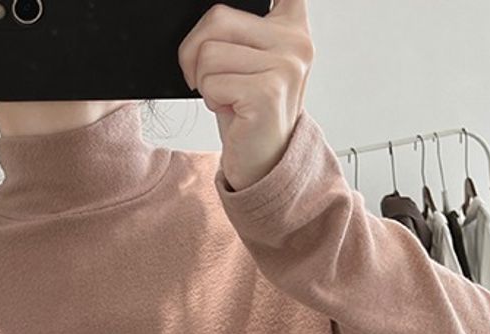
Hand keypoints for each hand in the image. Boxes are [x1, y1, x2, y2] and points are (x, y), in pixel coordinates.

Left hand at [178, 0, 314, 190]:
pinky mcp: (269, 90)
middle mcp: (296, 39)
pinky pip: (212, 81)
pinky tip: (232, 110)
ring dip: (202, 80)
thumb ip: (238, 26)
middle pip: (215, 18)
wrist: (263, 162)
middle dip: (194, 52)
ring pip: (208, 53)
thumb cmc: (248, 109)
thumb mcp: (247, 58)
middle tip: (209, 78)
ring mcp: (286, 65)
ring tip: (225, 96)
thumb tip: (210, 14)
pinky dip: (211, 99)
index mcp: (291, 23)